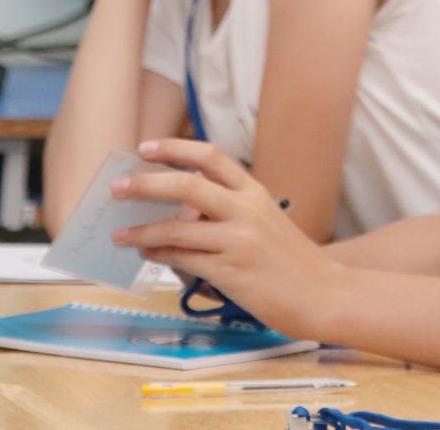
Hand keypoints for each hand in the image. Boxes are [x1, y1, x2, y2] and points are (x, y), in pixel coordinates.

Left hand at [111, 138, 327, 335]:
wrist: (321, 292)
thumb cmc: (291, 259)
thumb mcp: (265, 220)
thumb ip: (229, 209)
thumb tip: (180, 210)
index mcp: (255, 191)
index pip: (211, 157)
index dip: (175, 149)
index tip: (146, 147)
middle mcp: (246, 209)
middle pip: (186, 186)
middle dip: (145, 184)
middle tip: (118, 187)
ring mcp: (238, 240)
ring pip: (176, 229)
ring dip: (141, 231)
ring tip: (120, 234)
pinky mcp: (229, 271)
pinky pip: (183, 259)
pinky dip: (159, 255)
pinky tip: (146, 254)